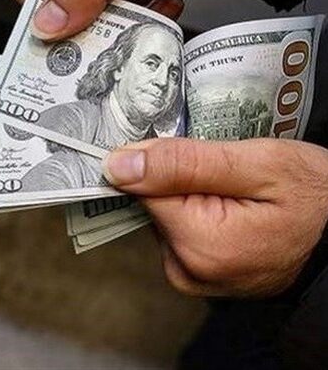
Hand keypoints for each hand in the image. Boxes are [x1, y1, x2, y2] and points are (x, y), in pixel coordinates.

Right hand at [14, 0, 246, 39]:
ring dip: (116, 20)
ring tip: (147, 9)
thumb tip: (49, 20)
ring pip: (88, 9)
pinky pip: (115, 10)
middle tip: (110, 31)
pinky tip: (162, 2)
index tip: (65, 35)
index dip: (44, 7)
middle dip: (84, 18)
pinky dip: (138, 15)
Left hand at [103, 138, 327, 296]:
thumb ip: (184, 163)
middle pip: (152, 202)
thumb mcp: (258, 164)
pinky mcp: (198, 274)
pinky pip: (179, 231)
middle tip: (225, 169)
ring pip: (164, 214)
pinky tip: (229, 203)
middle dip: (178, 178)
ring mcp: (192, 277)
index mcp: (196, 244)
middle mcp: (186, 270)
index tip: (191, 148)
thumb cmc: (316, 197)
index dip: (161, 159)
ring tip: (233, 186)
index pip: (141, 186)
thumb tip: (117, 165)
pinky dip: (196, 211)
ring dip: (187, 194)